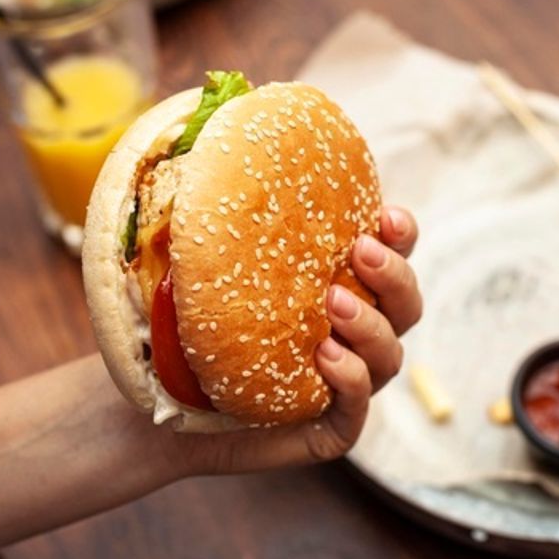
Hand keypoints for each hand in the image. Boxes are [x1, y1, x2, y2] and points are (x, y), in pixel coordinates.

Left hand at [173, 206, 421, 475]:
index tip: (387, 216)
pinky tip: (326, 358)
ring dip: (372, 327)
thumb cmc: (178, 332)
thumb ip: (213, 211)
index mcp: (339, 289)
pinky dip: (353, 380)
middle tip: (360, 253)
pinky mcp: (329, 429)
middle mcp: (353, 336)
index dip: (402, 237)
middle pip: (406, 305)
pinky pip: (358, 407)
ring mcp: (346, 385)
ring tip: (334, 307)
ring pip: (391, 356)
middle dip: (395, 276)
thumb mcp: (194, 266)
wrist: (151, 413)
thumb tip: (202, 129)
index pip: (391, 258)